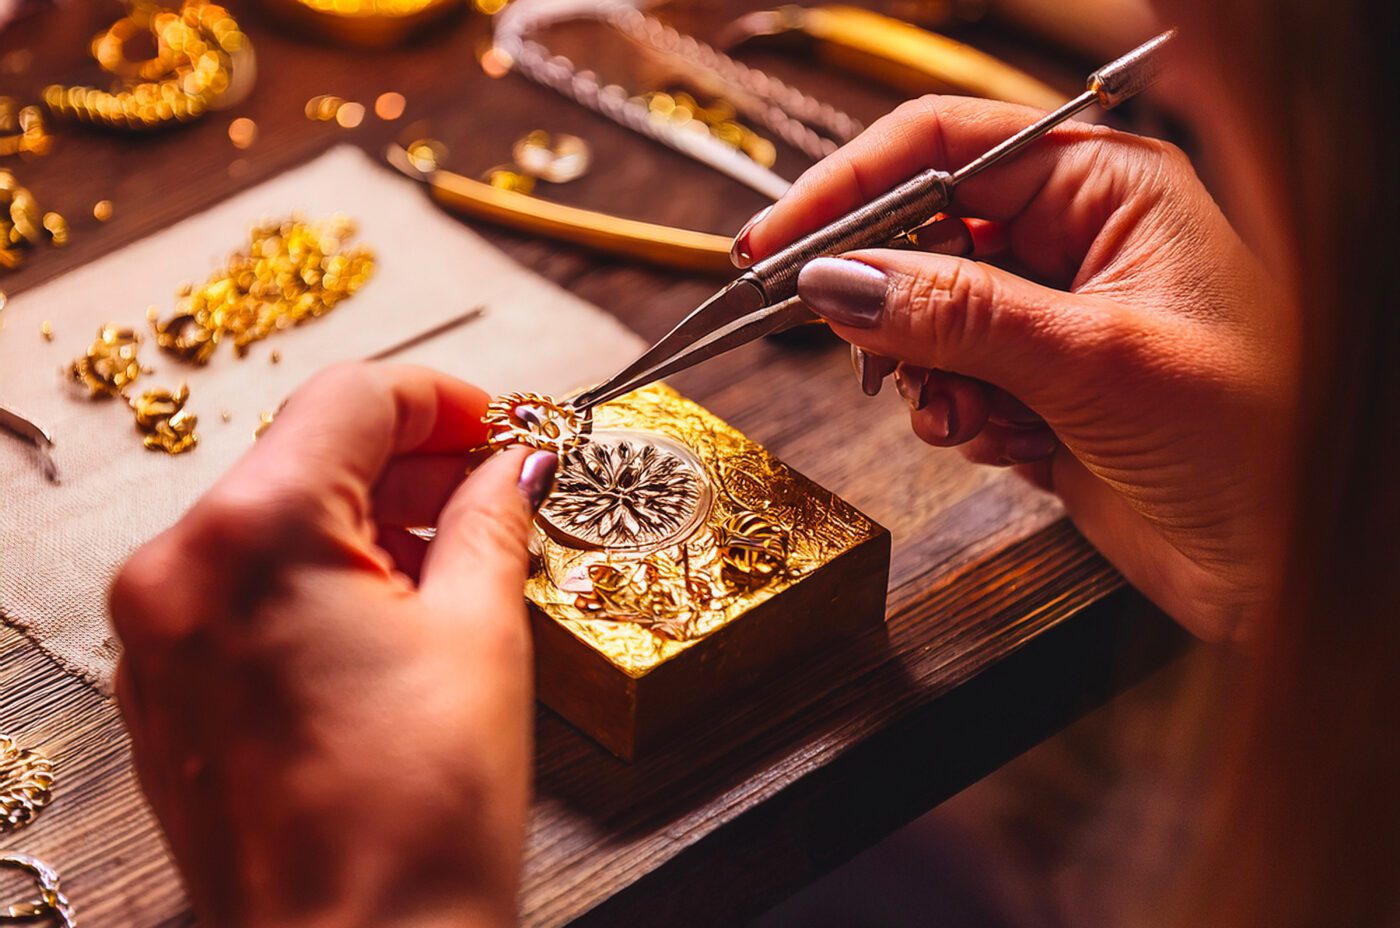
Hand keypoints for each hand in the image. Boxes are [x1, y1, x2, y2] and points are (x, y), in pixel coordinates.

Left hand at [109, 363, 556, 927]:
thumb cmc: (417, 819)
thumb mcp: (480, 634)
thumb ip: (492, 521)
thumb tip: (512, 466)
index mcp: (252, 536)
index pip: (352, 399)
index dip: (444, 401)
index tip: (500, 427)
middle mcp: (178, 572)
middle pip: (304, 454)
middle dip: (409, 462)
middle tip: (496, 490)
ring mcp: (159, 637)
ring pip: (273, 522)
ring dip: (369, 520)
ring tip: (458, 559)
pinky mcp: (167, 691)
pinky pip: (244, 590)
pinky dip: (321, 578)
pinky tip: (397, 612)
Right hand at [735, 96, 1296, 640]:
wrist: (1293, 557)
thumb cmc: (1256, 435)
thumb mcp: (1092, 357)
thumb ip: (955, 312)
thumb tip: (837, 280)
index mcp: (1107, 185)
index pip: (942, 146)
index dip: (847, 189)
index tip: (772, 245)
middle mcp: (1074, 239)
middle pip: (921, 233)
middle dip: (886, 299)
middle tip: (857, 348)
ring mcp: (1051, 317)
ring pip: (923, 317)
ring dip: (924, 372)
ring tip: (963, 412)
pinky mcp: (1035, 388)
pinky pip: (946, 381)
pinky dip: (951, 414)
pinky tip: (1000, 440)